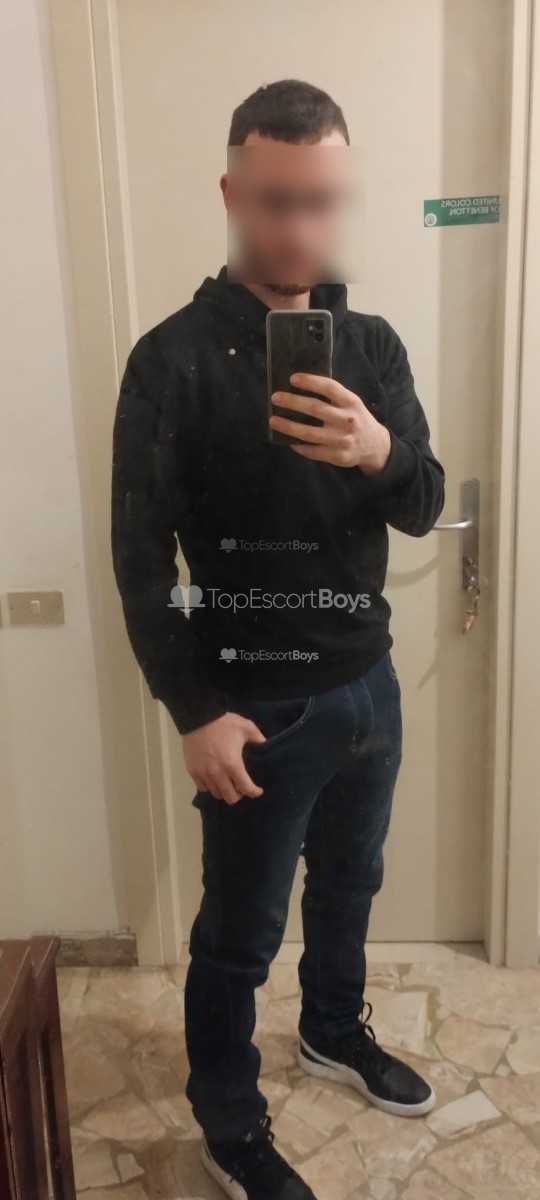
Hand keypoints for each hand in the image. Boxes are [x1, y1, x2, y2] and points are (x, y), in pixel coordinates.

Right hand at [183, 712, 266, 804]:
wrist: (200, 717)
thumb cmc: (225, 723)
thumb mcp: (247, 728)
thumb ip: (259, 739)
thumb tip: (266, 747)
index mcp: (233, 765)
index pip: (246, 788)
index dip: (254, 792)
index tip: (258, 790)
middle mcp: (218, 774)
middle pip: (230, 798)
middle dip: (239, 794)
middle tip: (241, 786)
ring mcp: (204, 774)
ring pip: (216, 794)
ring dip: (224, 790)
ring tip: (227, 782)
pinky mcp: (193, 771)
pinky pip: (202, 788)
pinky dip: (210, 787)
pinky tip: (214, 779)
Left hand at [270, 372, 390, 471]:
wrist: (374, 446)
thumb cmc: (356, 419)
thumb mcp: (351, 403)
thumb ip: (333, 396)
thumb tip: (300, 388)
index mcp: (351, 402)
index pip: (330, 388)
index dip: (310, 382)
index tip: (293, 379)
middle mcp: (347, 420)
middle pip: (316, 409)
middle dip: (293, 402)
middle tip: (275, 398)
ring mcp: (342, 440)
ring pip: (309, 433)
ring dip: (288, 427)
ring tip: (273, 421)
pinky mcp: (337, 456)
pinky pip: (312, 451)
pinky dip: (298, 445)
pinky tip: (288, 440)